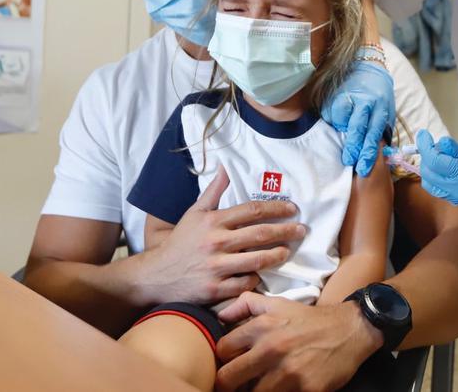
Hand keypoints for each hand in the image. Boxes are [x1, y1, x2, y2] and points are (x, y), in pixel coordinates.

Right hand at [132, 172, 306, 305]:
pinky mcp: (215, 289)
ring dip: (277, 255)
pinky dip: (255, 279)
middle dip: (286, 231)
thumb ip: (213, 191)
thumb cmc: (181, 242)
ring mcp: (216, 267)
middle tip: (301, 230)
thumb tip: (225, 167)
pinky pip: (245, 284)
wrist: (156, 275)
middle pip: (260, 234)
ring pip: (257, 260)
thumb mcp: (194, 213)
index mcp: (212, 221)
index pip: (252, 210)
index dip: (276, 208)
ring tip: (287, 251)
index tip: (292, 209)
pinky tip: (260, 274)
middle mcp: (216, 242)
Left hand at [215, 292, 382, 391]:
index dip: (224, 359)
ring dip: (254, 391)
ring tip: (263, 385)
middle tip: (238, 383)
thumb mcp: (278, 303)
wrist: (350, 330)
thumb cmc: (309, 320)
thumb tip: (221, 314)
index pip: (222, 351)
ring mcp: (288, 372)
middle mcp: (271, 349)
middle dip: (228, 384)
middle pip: (227, 379)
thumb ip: (246, 304)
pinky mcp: (306, 390)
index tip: (231, 364)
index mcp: (261, 327)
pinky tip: (284, 388)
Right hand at [322, 61, 394, 176]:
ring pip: (341, 119)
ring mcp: (349, 96)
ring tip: (343, 131)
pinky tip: (337, 119)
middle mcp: (365, 102)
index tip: (363, 167)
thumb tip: (378, 156)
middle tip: (348, 161)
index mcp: (380, 108)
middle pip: (357, 128)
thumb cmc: (378, 96)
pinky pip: (330, 112)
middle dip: (353, 147)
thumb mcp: (385, 111)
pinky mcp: (335, 92)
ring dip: (341, 130)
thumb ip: (380, 130)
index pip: (374, 134)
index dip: (368, 152)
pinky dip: (332, 119)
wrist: (367, 66)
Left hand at [415, 130, 457, 208]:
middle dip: (426, 156)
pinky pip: (436, 188)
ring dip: (428, 167)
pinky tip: (443, 165)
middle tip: (432, 143)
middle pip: (428, 172)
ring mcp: (455, 197)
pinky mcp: (455, 199)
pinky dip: (434, 175)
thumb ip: (457, 149)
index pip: (435, 161)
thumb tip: (441, 144)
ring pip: (429, 182)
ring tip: (440, 154)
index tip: (423, 135)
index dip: (425, 146)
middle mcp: (456, 190)